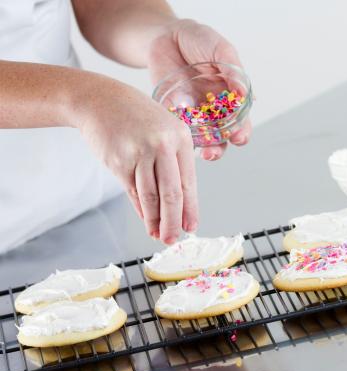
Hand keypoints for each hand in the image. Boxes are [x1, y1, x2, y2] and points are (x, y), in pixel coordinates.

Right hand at [76, 77, 197, 243]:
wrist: (100, 100)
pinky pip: (132, 192)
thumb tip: (177, 206)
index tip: (190, 227)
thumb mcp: (163, 133)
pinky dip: (140, 210)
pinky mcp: (118, 160)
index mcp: (181, 137)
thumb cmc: (136, 119)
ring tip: (158, 235)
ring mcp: (139, 152)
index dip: (190, 209)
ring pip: (151, 196)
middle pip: (171, 193)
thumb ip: (172, 165)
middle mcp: (163, 145)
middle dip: (173, 222)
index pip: (189, 182)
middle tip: (173, 239)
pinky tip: (146, 220)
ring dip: (155, 220)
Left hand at [148, 19, 252, 160]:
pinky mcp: (172, 113)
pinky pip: (177, 129)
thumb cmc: (199, 41)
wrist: (166, 35)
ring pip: (200, 140)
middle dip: (221, 147)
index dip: (242, 132)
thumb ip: (233, 70)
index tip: (239, 137)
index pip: (240, 122)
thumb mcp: (220, 50)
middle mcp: (213, 111)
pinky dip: (179, 137)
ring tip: (204, 154)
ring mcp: (192, 114)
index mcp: (230, 98)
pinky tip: (180, 139)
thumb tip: (244, 95)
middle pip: (221, 137)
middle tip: (215, 152)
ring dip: (203, 150)